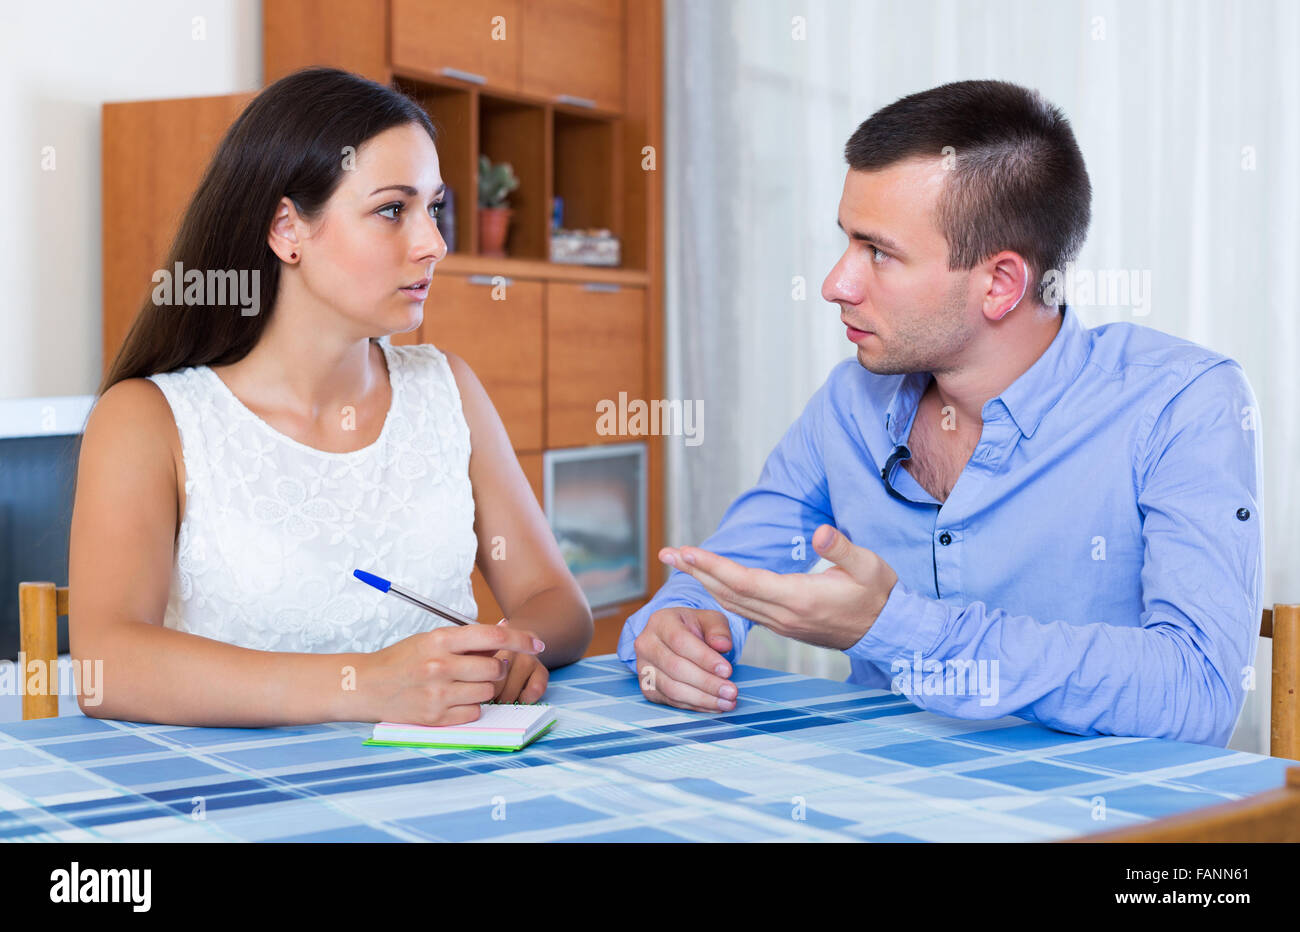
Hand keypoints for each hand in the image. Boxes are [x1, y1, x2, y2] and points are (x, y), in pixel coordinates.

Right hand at [360, 623, 545, 724]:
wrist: (366, 685)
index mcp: (441, 640)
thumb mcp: (431, 640)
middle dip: (496, 669)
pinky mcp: (435, 716)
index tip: (537, 644)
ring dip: (484, 689)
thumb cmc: (403, 659)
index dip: (520, 639)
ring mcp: (437, 692)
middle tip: (483, 669)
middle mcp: (440, 665)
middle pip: (495, 668)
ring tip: (464, 684)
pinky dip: (471, 707)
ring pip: (488, 692)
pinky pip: (474, 713)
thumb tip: (506, 630)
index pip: (492, 636)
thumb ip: (466, 639)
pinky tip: (455, 700)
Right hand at [633, 605, 738, 712]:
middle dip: (707, 683)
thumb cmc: (693, 627)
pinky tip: (714, 705)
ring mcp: (643, 668)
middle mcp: (646, 645)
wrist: (676, 637)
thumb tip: (723, 645)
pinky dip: (695, 705)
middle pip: (676, 668)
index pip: (680, 641)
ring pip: (672, 689)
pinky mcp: (648, 687)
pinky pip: (671, 701)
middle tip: (731, 691)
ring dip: (702, 699)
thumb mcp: (710, 619)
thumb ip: (718, 630)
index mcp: (660, 622)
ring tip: (727, 702)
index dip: (704, 658)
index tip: (727, 670)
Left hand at [662, 525, 898, 649]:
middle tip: (667, 552)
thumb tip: (819, 532)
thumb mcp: (869, 565)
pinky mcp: (784, 626)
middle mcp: (783, 615)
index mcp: (799, 599)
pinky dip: (722, 594)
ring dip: (704, 582)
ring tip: (682, 562)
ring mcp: (782, 624)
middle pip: (728, 593)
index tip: (685, 551)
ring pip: (732, 604)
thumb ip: (841, 548)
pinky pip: (743, 611)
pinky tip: (711, 581)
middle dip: (695, 572)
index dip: (711, 566)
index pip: (743, 581)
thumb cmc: (879, 594)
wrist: (888, 632)